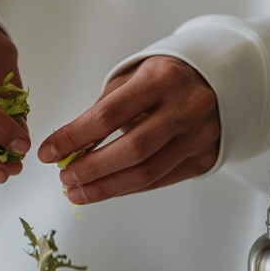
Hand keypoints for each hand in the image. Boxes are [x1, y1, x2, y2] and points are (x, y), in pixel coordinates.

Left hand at [38, 56, 219, 202]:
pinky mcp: (204, 159)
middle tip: (64, 179)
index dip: (74, 137)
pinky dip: (128, 188)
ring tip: (77, 192)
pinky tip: (106, 189)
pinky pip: (160, 181)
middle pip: (131, 149)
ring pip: (147, 173)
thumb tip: (71, 149)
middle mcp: (185, 108)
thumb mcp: (135, 78)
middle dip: (91, 169)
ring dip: (106, 187)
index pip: (108, 114)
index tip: (48, 153)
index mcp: (162, 79)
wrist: (221, 83)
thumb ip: (105, 109)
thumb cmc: (166, 80)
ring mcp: (199, 136)